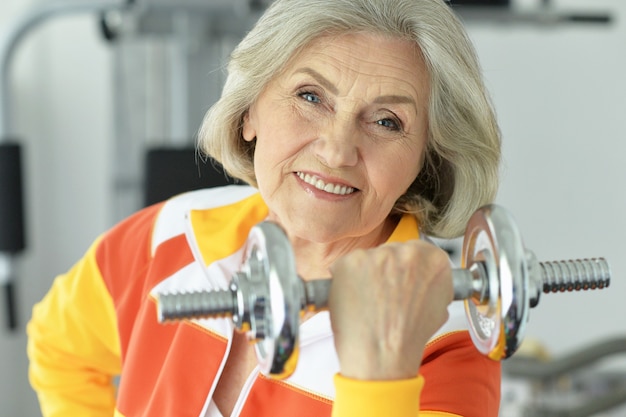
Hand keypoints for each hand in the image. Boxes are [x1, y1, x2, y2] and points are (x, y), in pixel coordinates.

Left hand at [328, 240, 452, 379]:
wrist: (382, 356)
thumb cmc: (406, 338)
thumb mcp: (438, 308)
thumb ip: (432, 283)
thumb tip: (422, 276)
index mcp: (433, 260)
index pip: (418, 251)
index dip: (406, 268)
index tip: (400, 279)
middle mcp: (406, 252)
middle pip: (392, 251)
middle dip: (385, 270)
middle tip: (381, 294)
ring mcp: (377, 255)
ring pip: (368, 258)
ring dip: (365, 274)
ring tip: (367, 301)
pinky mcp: (350, 261)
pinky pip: (345, 265)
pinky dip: (344, 280)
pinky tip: (353, 299)